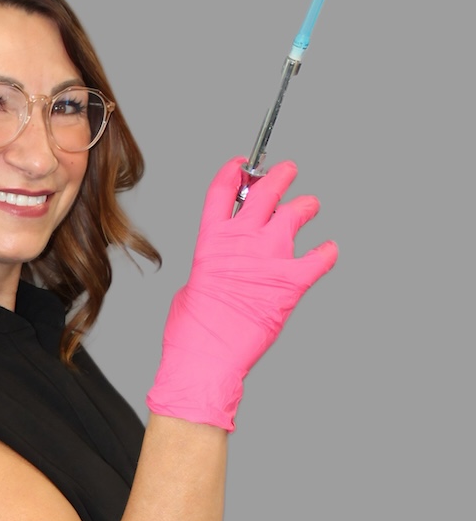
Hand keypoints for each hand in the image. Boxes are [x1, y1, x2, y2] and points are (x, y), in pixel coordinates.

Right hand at [145, 158, 337, 430]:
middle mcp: (243, 241)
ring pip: (297, 213)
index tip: (243, 164)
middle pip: (267, 191)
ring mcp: (270, 258)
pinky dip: (327, 252)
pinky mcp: (293, 282)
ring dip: (306, 206)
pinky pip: (320, 257)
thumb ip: (213, 265)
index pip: (223, 191)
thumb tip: (226, 264)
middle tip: (288, 172)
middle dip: (280, 176)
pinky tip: (327, 251)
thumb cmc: (193, 330)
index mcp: (212, 240)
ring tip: (310, 207)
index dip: (234, 172)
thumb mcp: (193, 285)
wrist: (207, 356)